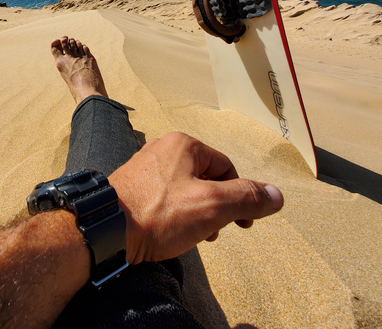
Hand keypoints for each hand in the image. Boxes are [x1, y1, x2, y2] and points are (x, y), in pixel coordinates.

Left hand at [109, 132, 283, 264]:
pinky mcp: (131, 186)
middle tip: (213, 232)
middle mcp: (163, 148)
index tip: (241, 225)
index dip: (239, 197)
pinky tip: (168, 234)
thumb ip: (246, 198)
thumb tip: (276, 195)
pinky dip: (173, 214)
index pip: (227, 168)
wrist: (104, 230)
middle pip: (206, 178)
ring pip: (185, 189)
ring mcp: (144, 167)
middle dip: (216, 207)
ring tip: (191, 236)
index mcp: (184, 145)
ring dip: (196, 213)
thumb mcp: (212, 206)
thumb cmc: (157, 215)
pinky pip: (164, 197)